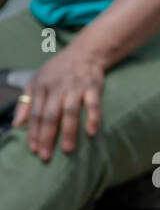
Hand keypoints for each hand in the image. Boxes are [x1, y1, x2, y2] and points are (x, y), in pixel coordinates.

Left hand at [14, 44, 106, 160]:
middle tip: (46, 156)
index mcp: (41, 87)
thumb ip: (26, 102)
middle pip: (50, 115)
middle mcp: (56, 87)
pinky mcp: (92, 87)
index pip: (35, 113)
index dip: (33, 132)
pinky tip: (91, 131)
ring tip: (67, 150)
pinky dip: (92, 117)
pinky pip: (93, 104)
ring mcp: (75, 87)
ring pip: (69, 112)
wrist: (84, 53)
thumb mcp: (36, 82)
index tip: (33, 150)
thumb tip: (17, 124)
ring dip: (68, 132)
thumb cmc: (58, 71)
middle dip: (47, 136)